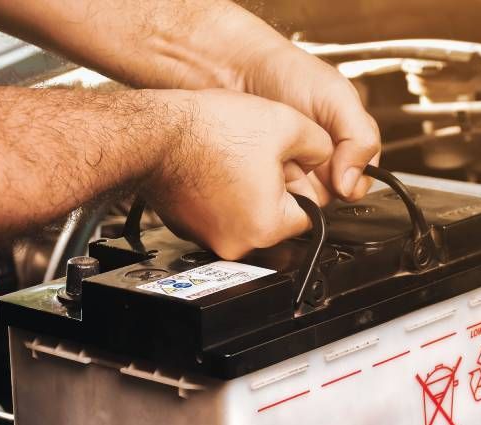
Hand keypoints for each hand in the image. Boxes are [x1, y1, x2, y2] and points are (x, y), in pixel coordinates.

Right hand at [142, 89, 332, 259]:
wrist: (154, 132)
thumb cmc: (209, 131)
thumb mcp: (286, 124)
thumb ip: (321, 145)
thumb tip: (326, 155)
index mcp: (267, 226)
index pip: (310, 214)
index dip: (305, 184)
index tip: (292, 166)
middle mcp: (238, 243)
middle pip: (278, 218)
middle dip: (277, 188)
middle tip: (261, 157)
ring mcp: (209, 239)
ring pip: (248, 216)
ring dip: (249, 190)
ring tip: (235, 159)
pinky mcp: (189, 228)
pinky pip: (219, 215)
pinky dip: (222, 195)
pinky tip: (216, 166)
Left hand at [238, 44, 380, 201]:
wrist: (238, 69)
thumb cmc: (289, 74)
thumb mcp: (337, 98)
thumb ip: (359, 137)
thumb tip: (352, 184)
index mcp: (350, 141)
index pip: (362, 180)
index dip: (350, 182)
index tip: (334, 174)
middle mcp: (326, 158)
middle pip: (333, 195)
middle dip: (319, 184)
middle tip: (304, 160)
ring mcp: (298, 169)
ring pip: (306, 199)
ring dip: (296, 185)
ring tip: (282, 158)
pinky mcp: (271, 176)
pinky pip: (278, 196)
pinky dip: (272, 185)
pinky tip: (265, 165)